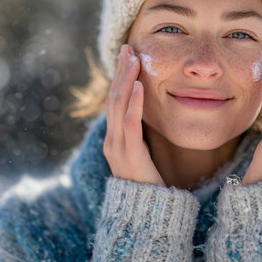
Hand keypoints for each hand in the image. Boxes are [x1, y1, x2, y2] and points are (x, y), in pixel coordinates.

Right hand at [103, 44, 165, 186]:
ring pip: (119, 106)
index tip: (127, 56)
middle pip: (114, 98)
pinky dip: (134, 103)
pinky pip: (130, 124)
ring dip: (126, 80)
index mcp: (114, 139)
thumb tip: (147, 118)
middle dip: (121, 71)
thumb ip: (141, 137)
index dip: (120, 77)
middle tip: (127, 47)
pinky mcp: (129, 154)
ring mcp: (118, 147)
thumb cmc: (148, 185)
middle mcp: (112, 140)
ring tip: (133, 58)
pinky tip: (139, 86)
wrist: (145, 214)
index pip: (115, 101)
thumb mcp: (143, 156)